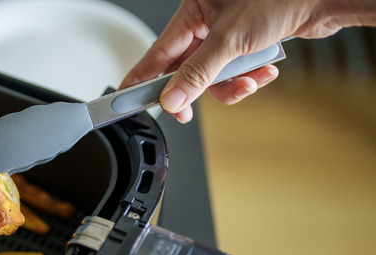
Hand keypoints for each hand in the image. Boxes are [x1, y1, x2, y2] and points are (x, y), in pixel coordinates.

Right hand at [120, 0, 370, 122]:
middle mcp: (207, 21)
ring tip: (248, 81)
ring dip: (230, 85)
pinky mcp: (246, 44)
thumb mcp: (230, 41)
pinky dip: (247, 78)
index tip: (125, 99)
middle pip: (185, 68)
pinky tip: (263, 71)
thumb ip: (197, 73)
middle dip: (196, 89)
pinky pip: (233, 72)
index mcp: (193, 10)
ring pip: (212, 75)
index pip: (157, 53)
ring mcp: (227, 33)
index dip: (141, 79)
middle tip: (187, 111)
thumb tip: (172, 98)